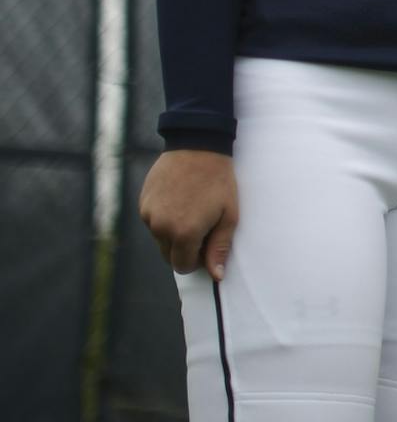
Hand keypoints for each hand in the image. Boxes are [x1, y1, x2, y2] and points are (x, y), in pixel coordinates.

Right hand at [140, 150, 239, 278]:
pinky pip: (152, 221)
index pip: (183, 266)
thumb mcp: (228, 215)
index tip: (207, 244)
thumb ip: (219, 247)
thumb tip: (216, 275)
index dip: (197, 259)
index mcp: (184, 233)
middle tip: (202, 226)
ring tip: (192, 208)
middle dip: (185, 248)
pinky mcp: (142, 203)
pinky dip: (164, 218)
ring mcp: (149, 215)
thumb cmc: (219, 181)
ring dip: (173, 233)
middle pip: (169, 255)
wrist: (198, 146)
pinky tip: (179, 199)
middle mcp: (161, 228)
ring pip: (160, 239)